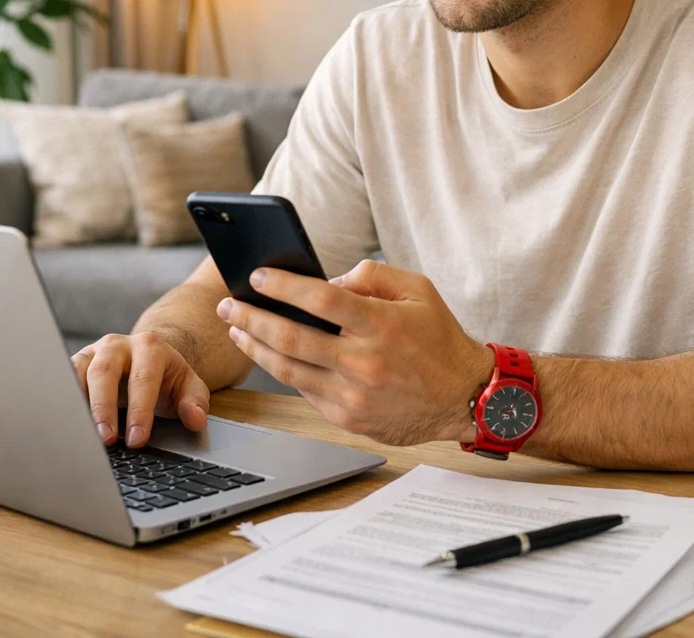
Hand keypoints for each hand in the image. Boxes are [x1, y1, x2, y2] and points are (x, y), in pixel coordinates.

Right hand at [71, 332, 210, 448]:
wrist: (147, 357)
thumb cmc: (166, 377)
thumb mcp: (188, 387)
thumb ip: (195, 402)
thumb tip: (195, 419)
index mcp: (150, 347)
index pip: (143, 379)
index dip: (140, 412)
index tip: (138, 440)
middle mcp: (118, 345)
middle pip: (105, 372)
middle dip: (104, 408)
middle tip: (106, 440)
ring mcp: (94, 351)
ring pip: (79, 372)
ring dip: (78, 405)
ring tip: (81, 435)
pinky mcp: (76, 362)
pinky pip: (64, 377)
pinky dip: (64, 399)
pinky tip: (66, 423)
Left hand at [216, 260, 492, 445]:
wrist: (465, 397)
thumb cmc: (440, 338)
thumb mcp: (417, 290)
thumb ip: (372, 276)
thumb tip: (326, 281)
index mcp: (381, 324)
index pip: (321, 300)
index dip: (284, 286)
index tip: (257, 276)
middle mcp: (364, 362)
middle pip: (291, 337)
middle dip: (252, 318)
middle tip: (228, 305)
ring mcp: (354, 394)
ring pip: (288, 370)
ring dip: (256, 348)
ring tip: (237, 331)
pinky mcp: (349, 418)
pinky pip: (305, 391)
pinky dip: (283, 371)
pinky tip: (269, 355)